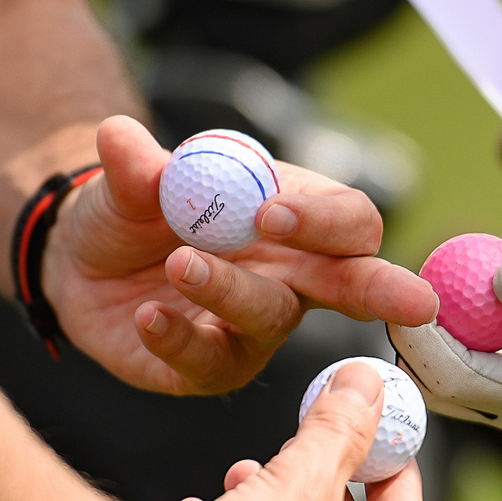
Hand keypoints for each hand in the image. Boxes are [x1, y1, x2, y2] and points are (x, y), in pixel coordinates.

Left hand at [44, 116, 440, 394]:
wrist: (84, 263)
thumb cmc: (135, 211)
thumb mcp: (129, 181)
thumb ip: (135, 165)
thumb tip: (117, 135)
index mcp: (295, 219)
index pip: (345, 220)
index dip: (323, 219)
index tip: (273, 213)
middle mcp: (291, 276)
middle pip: (355, 284)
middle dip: (388, 292)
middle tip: (417, 302)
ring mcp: (254, 326)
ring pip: (272, 317)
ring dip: (231, 290)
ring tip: (179, 263)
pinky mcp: (211, 365)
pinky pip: (211, 361)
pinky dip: (179, 338)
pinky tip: (147, 317)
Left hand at [385, 250, 501, 440]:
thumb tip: (496, 280)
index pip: (463, 379)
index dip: (418, 339)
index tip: (394, 291)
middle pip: (448, 390)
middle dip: (413, 344)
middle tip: (388, 287)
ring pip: (465, 385)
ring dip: (437, 341)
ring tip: (416, 289)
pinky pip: (488, 374)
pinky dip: (468, 340)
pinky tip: (462, 300)